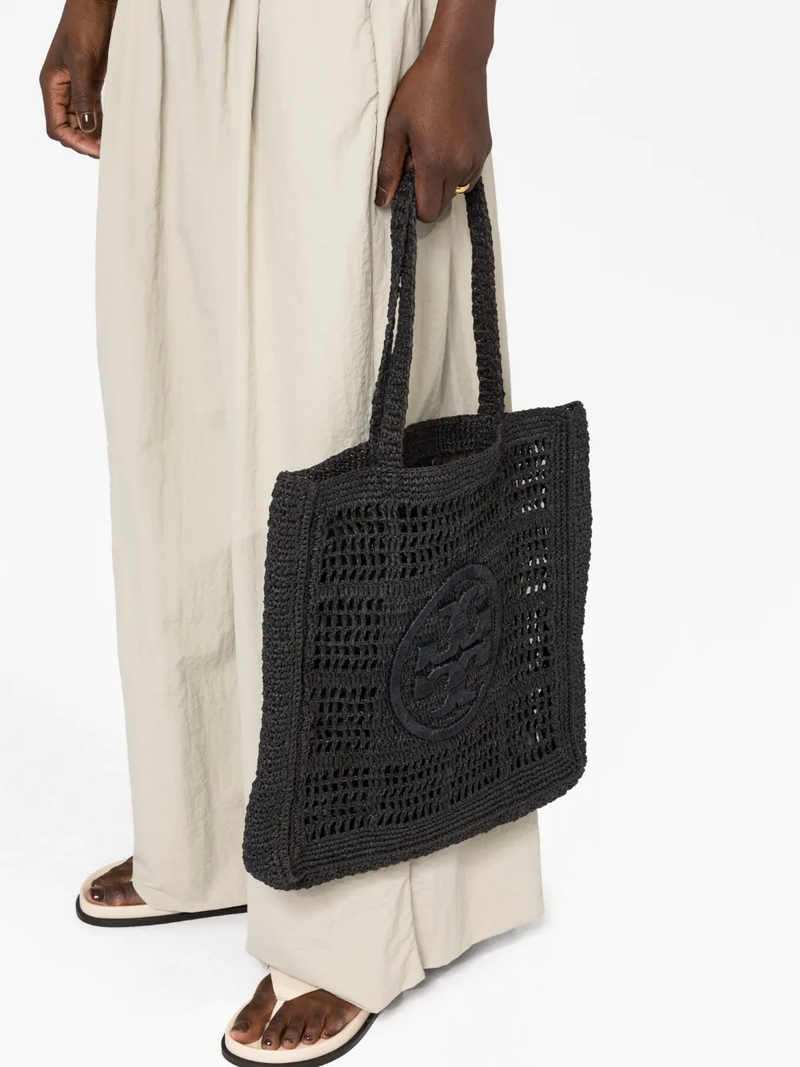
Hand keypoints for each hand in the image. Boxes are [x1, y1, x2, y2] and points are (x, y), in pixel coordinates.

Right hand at [40, 0, 116, 157]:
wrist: (96, 2)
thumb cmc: (84, 22)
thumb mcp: (83, 60)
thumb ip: (83, 95)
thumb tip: (89, 128)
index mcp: (51, 85)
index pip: (56, 126)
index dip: (74, 141)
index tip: (97, 150)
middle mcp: (61, 88)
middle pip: (68, 128)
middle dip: (85, 142)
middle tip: (109, 152)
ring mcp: (76, 86)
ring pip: (82, 122)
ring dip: (95, 136)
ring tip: (114, 147)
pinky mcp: (91, 82)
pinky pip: (93, 110)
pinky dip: (102, 123)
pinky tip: (115, 132)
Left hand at [375, 21, 492, 221]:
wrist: (457, 60)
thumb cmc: (422, 89)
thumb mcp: (396, 128)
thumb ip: (389, 169)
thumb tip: (383, 201)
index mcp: (435, 163)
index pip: (428, 211)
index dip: (415, 207)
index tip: (407, 189)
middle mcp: (460, 166)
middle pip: (442, 204)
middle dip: (428, 192)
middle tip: (417, 161)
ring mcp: (476, 158)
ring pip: (457, 190)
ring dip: (443, 180)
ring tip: (434, 148)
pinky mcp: (486, 148)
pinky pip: (470, 174)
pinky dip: (458, 168)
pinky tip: (449, 142)